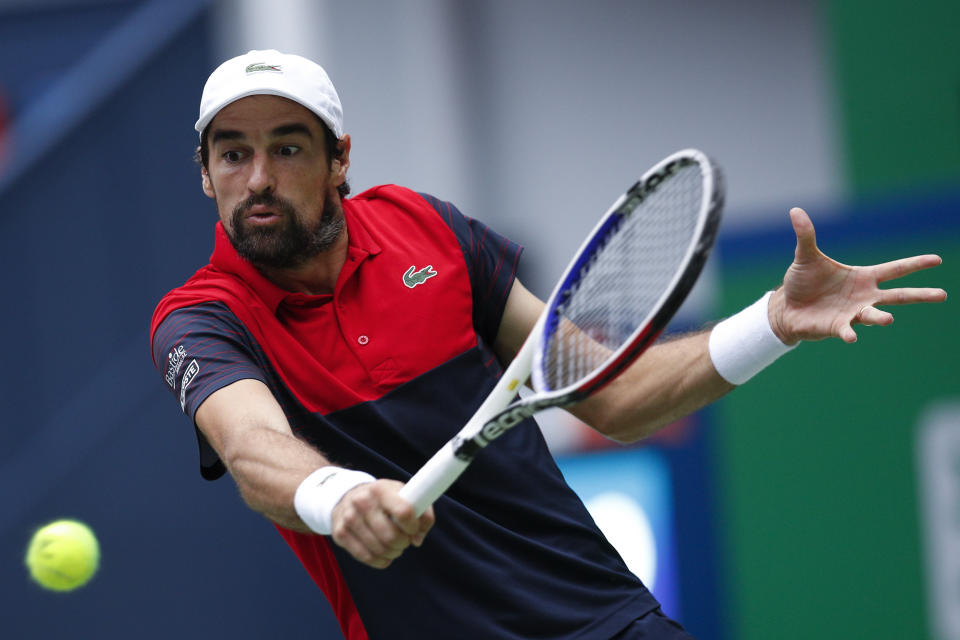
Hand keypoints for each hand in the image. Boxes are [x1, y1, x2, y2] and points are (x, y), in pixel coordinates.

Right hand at [331, 479, 434, 568]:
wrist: (348, 496)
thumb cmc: (384, 499)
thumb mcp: (404, 495)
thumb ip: (422, 514)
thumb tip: (417, 539)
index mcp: (381, 489)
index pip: (403, 512)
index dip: (413, 526)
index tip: (414, 529)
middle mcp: (362, 501)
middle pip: (391, 536)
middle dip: (403, 543)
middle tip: (405, 540)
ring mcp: (349, 518)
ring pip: (379, 549)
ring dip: (393, 552)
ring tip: (395, 546)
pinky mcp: (340, 534)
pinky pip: (366, 557)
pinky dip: (381, 561)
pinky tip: (385, 555)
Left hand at [768, 207, 946, 343]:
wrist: (787, 307)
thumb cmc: (803, 282)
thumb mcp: (806, 256)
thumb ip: (806, 235)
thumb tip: (795, 210)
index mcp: (863, 277)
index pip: (894, 269)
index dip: (915, 264)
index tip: (938, 259)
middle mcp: (864, 296)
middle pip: (898, 296)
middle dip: (920, 295)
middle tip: (942, 295)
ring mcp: (853, 313)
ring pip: (873, 315)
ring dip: (880, 318)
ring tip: (888, 319)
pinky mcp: (837, 327)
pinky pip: (846, 330)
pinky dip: (849, 333)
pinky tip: (852, 337)